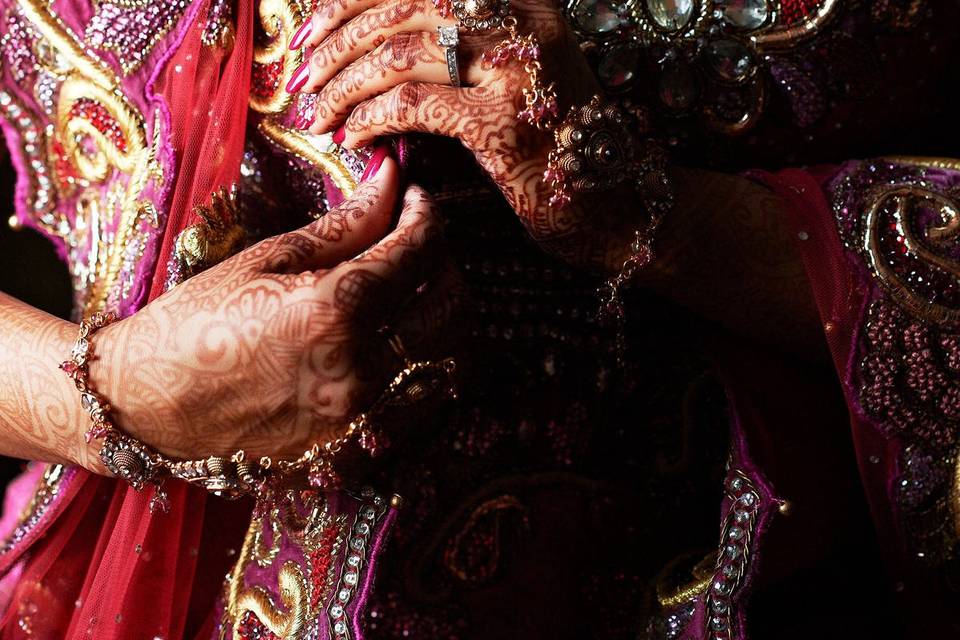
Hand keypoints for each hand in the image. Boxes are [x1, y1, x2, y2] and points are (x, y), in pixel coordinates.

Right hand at [92, 157, 464, 463]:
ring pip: (447, 356)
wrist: (150, 407)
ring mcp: (361, 413)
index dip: (426, 215)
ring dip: (441, 314)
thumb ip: (342, 225)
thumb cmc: (195, 323)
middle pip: (451, 305)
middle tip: (416, 244)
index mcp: (333, 309)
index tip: (415, 200)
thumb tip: (389, 181)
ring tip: (410, 292)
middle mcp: (359, 366)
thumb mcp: (264, 260)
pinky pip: (421, 399)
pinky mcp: (356, 444)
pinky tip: (396, 343)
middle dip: (444, 262)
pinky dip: (423, 364)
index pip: (417, 251)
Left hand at [289, 0, 628, 270]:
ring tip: (313, 113)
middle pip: (400, 5)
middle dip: (334, 40)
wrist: (616, 203)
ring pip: (401, 53)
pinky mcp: (506, 123)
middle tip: (299, 75)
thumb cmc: (552, 143)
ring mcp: (517, 67)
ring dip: (342, 84)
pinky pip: (414, 106)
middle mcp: (522, 18)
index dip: (348, 1)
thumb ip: (454, 49)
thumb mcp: (512, 75)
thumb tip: (363, 42)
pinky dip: (370, 119)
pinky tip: (350, 138)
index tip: (308, 32)